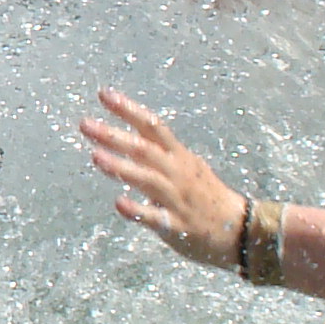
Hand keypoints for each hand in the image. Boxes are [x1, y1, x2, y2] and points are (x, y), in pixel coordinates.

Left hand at [79, 88, 247, 267]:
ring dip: (122, 167)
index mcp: (178, 156)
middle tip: (84, 123)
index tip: (104, 94)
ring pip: (148, 179)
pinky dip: (138, 210)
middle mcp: (177, 172)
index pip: (152, 126)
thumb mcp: (184, 165)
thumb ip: (156, 152)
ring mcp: (177, 198)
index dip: (128, 109)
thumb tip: (125, 134)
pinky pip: (157, 217)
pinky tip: (119, 203)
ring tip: (95, 156)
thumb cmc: (205, 194)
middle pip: (144, 149)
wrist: (240, 229)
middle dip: (114, 136)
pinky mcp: (178, 225)